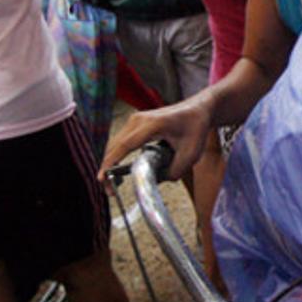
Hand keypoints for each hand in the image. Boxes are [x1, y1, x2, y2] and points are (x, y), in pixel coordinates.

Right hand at [98, 97, 213, 185]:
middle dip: (108, 168)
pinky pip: (121, 141)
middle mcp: (139, 119)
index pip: (125, 145)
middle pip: (114, 146)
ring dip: (111, 163)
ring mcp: (135, 119)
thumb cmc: (196, 128)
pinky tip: (117, 171)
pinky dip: (117, 156)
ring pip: (115, 144)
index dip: (111, 163)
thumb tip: (155, 182)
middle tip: (109, 191)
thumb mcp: (190, 154)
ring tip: (112, 185)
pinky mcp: (135, 123)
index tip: (102, 178)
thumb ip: (173, 172)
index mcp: (152, 125)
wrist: (199, 110)